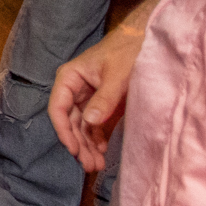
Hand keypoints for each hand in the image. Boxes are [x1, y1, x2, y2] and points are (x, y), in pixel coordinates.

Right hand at [50, 20, 148, 172]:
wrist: (147, 40)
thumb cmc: (129, 51)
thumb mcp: (117, 75)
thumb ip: (104, 99)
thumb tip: (90, 122)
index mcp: (70, 77)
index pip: (58, 107)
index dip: (64, 131)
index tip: (74, 150)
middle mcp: (76, 89)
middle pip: (70, 121)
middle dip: (78, 144)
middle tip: (90, 165)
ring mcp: (89, 97)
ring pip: (82, 126)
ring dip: (88, 145)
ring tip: (97, 164)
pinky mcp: (103, 103)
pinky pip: (95, 124)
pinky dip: (98, 138)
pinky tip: (103, 150)